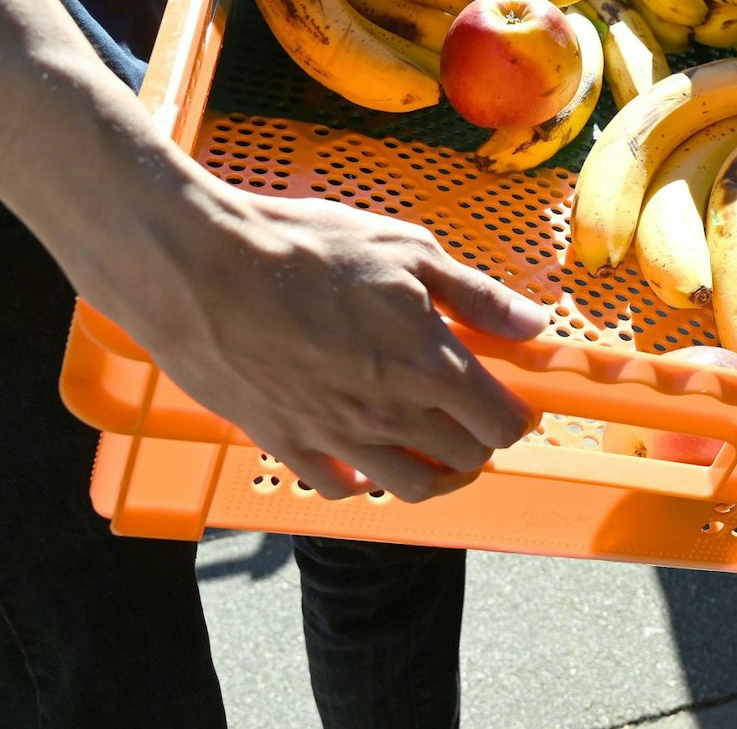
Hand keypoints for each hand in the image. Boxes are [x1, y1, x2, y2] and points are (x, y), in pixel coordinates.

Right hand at [88, 183, 547, 502]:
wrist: (203, 268)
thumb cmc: (307, 248)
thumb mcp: (408, 251)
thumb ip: (477, 296)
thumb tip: (533, 323)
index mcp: (430, 366)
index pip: (501, 425)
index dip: (516, 415)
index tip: (511, 398)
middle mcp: (389, 414)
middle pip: (466, 461)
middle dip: (479, 439)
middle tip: (470, 413)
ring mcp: (336, 437)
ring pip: (410, 487)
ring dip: (433, 471)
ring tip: (431, 444)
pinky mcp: (286, 444)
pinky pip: (341, 489)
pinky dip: (363, 480)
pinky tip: (364, 452)